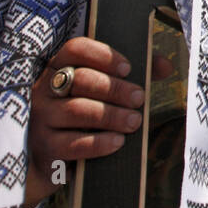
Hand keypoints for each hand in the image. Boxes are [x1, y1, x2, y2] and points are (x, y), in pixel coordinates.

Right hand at [24, 37, 170, 207]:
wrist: (51, 159)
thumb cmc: (84, 116)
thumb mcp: (102, 92)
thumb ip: (134, 74)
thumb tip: (165, 66)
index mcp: (59, 67)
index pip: (75, 49)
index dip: (103, 55)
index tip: (128, 68)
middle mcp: (45, 89)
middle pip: (81, 79)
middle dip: (115, 88)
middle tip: (139, 98)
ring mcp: (41, 118)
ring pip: (78, 110)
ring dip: (112, 115)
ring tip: (135, 121)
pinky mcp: (45, 148)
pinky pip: (73, 143)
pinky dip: (99, 142)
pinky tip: (118, 141)